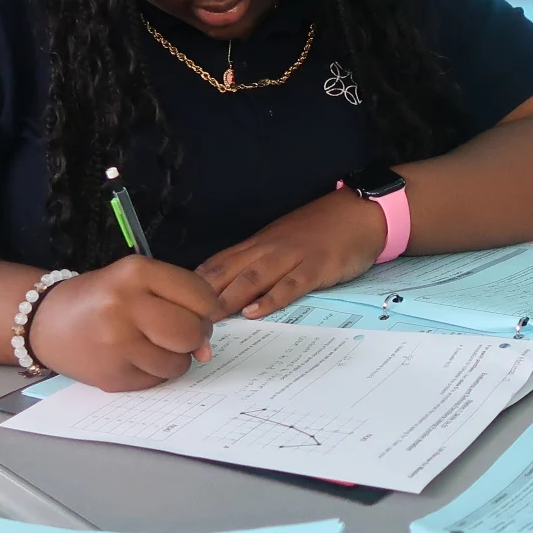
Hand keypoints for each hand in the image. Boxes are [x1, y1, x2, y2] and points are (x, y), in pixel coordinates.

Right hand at [25, 255, 222, 390]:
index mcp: (136, 273)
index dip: (206, 309)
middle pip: (191, 332)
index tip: (193, 311)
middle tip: (179, 333)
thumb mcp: (136, 281)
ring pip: (178, 363)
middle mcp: (125, 306)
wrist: (46, 322)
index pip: (202, 297)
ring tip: (150, 345)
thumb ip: (179, 302)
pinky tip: (133, 357)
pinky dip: (154, 372)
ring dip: (174, 358)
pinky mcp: (112, 376)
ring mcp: (116, 344)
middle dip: (195, 337)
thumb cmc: (101, 298)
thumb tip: (207, 351)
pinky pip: (157, 380)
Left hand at [199, 190, 387, 319]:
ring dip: (229, 298)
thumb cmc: (321, 229)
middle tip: (181, 319)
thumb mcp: (283, 241)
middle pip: (228, 272)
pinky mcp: (315, 267)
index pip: (218, 263)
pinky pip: (289, 285)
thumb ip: (259, 261)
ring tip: (209, 318)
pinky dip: (271, 298)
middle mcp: (268, 249)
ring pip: (252, 278)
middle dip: (203, 296)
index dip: (194, 284)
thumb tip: (230, 286)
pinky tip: (256, 312)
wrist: (359, 213)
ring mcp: (291, 257)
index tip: (172, 303)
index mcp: (258, 244)